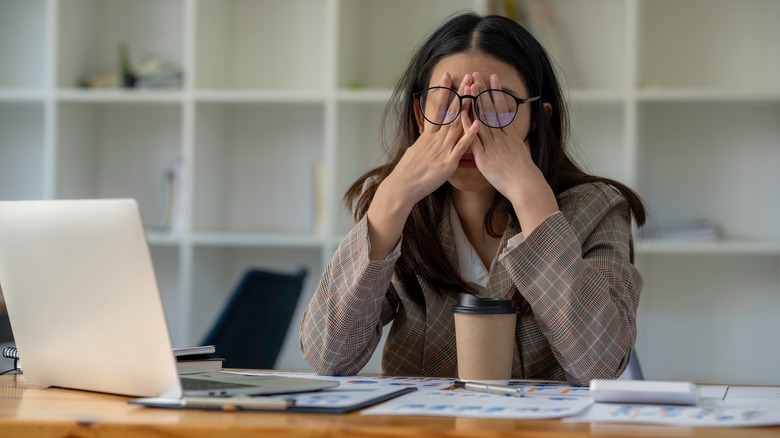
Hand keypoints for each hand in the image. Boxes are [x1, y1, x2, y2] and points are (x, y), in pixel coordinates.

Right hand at [383, 72, 480, 206]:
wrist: (402, 187)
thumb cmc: (408, 172)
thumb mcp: (415, 150)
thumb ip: (424, 141)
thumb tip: (426, 135)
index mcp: (428, 135)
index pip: (437, 107)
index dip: (443, 91)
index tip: (447, 75)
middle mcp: (435, 139)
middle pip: (450, 112)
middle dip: (460, 93)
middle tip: (467, 76)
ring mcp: (442, 149)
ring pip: (457, 124)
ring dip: (467, 107)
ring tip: (475, 92)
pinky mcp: (448, 162)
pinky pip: (461, 147)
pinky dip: (469, 135)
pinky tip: (477, 123)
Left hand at [465, 72, 557, 232]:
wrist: (525, 185)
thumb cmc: (524, 173)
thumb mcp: (523, 152)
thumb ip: (516, 142)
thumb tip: (517, 136)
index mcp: (510, 134)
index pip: (501, 108)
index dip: (496, 93)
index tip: (492, 79)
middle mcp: (501, 136)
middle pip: (491, 109)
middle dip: (483, 91)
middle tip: (477, 74)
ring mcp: (492, 145)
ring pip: (482, 119)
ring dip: (475, 102)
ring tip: (469, 86)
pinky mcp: (484, 157)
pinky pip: (474, 139)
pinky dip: (468, 126)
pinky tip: (462, 113)